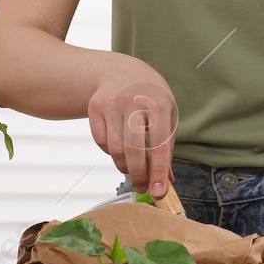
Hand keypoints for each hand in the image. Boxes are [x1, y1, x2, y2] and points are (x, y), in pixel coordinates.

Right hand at [86, 61, 176, 198]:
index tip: (158, 191)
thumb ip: (167, 147)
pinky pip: (101, 142)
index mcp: (160, 104)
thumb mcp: (167, 115)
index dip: (158, 172)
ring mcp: (112, 103)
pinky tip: (119, 147)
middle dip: (138, 175)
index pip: (159, 145)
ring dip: (124, 166)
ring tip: (132, 167)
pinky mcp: (95, 107)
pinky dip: (110, 152)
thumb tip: (168, 181)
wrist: (122, 71)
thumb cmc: (150, 96)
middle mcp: (135, 102)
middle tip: (142, 187)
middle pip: (133, 150)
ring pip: (114, 149)